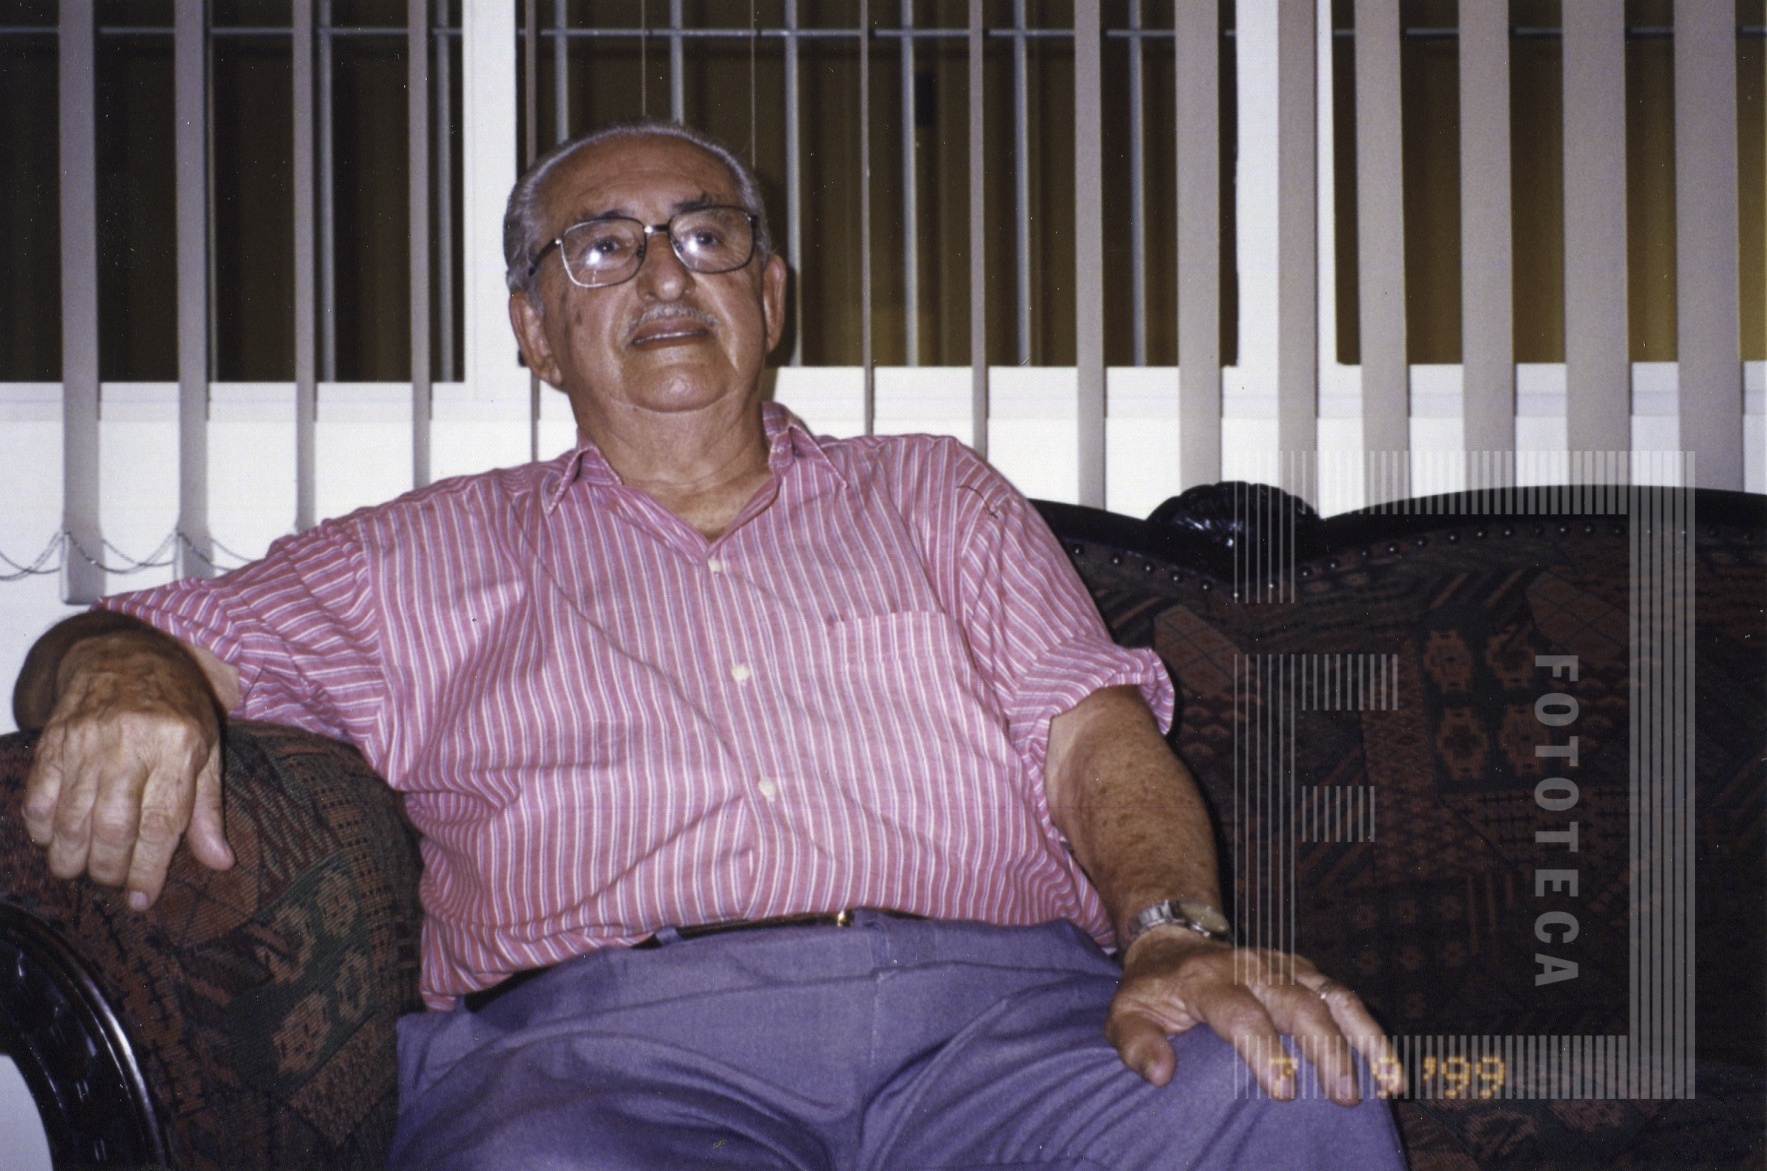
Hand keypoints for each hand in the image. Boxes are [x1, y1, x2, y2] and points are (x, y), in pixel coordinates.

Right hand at [21, 629, 233, 909]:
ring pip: (72, 818)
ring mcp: (87, 740)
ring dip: (73, 858)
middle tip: (113, 882)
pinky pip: (40, 797)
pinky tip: (54, 842)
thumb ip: (208, 810)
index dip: (149, 868)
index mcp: (178, 745)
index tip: (143, 900)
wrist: (127, 656)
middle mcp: (131, 742)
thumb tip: (220, 862)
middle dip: (110, 869)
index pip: (162, 822)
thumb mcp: (207, 750)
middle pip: (114, 826)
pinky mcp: (54, 740)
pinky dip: (43, 830)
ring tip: (82, 871)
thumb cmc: (176, 708)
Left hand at [1106, 928, 1395, 1105]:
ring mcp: (1281, 965)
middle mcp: (1250, 967)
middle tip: (1342, 1095)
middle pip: (1297, 1001)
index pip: (1241, 1012)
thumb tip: (1161, 1074)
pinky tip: (1388, 1069)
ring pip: (1331, 994)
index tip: (1283, 1092)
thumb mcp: (1126, 1014)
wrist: (1172, 942)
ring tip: (1383, 1083)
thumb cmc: (1153, 991)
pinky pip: (1344, 996)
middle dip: (1325, 1047)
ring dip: (1361, 1037)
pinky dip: (1370, 1030)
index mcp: (1205, 978)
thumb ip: (1136, 1044)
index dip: (1264, 1050)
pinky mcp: (1303, 970)